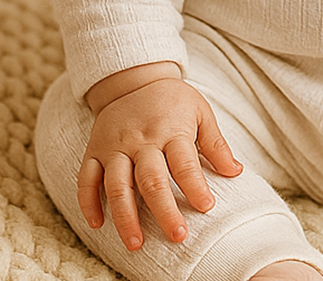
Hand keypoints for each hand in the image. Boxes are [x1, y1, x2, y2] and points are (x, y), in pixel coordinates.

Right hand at [77, 64, 242, 251]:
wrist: (135, 78)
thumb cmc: (173, 101)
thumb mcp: (200, 111)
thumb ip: (216, 144)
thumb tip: (235, 171)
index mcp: (171, 130)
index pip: (184, 163)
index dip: (195, 187)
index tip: (206, 207)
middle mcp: (141, 140)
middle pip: (151, 179)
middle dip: (164, 211)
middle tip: (177, 236)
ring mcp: (115, 146)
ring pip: (116, 185)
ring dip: (125, 216)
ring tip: (136, 244)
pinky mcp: (94, 150)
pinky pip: (86, 179)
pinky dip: (88, 203)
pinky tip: (98, 224)